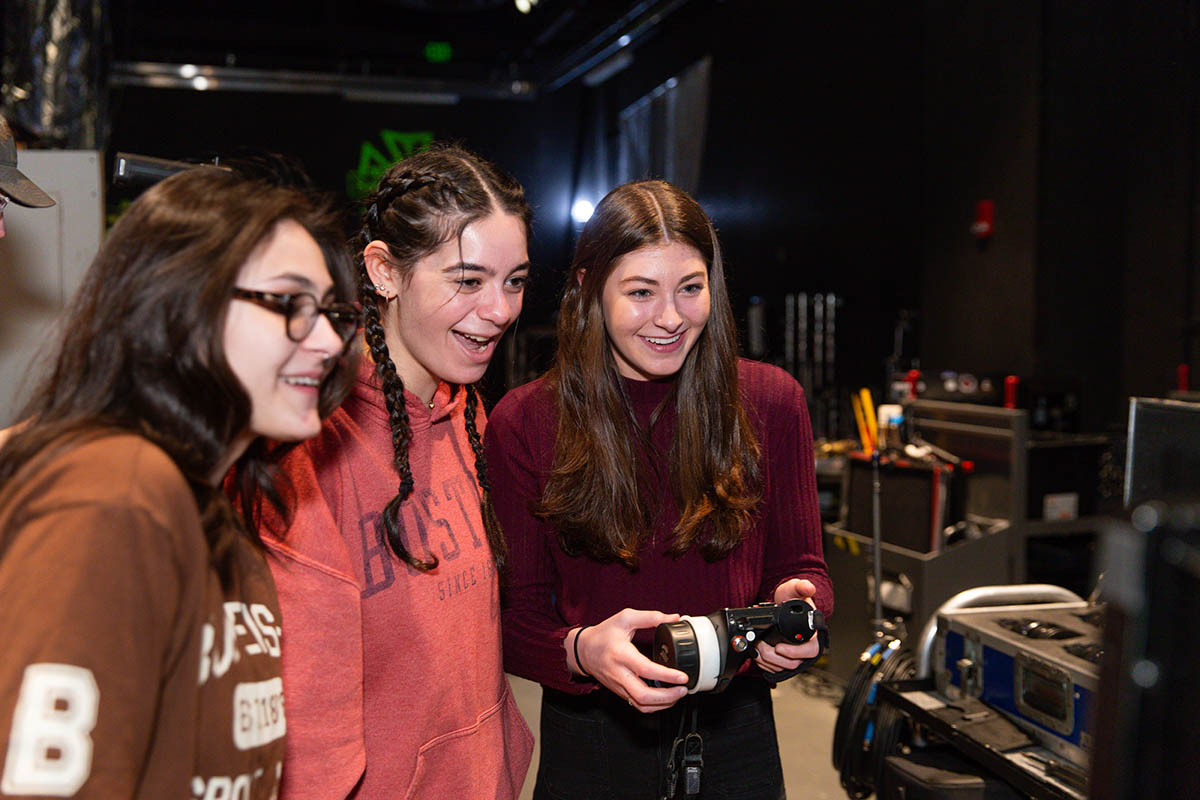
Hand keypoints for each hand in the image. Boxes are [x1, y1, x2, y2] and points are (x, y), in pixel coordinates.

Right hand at [569, 608, 689, 712]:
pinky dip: (654, 706)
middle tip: (683, 690)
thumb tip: (674, 618)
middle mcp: (619, 673)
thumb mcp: (625, 618)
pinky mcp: (620, 692)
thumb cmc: (604, 634)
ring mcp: (619, 686)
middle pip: (643, 695)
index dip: (666, 675)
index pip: (645, 669)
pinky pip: (638, 705)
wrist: (583, 650)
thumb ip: (651, 617)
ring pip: (641, 705)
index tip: (682, 676)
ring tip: (678, 695)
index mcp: (621, 654)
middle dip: (667, 697)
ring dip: (663, 704)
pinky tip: (665, 698)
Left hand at [754, 578, 819, 672]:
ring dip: (767, 661)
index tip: (779, 647)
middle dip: (774, 657)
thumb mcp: (795, 589)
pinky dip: (765, 665)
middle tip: (762, 645)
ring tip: (758, 648)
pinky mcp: (785, 659)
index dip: (795, 653)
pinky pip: (777, 669)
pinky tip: (758, 655)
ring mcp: (796, 655)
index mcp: (812, 634)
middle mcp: (806, 647)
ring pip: (784, 668)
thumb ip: (801, 586)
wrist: (783, 604)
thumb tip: (809, 587)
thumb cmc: (792, 598)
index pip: (810, 651)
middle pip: (794, 663)